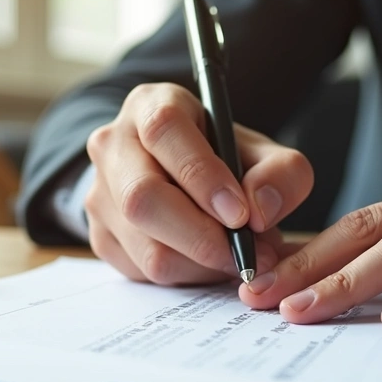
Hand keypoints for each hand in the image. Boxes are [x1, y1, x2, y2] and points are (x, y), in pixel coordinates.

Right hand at [84, 83, 313, 283]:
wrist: (181, 176)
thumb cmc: (223, 159)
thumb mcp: (264, 153)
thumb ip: (281, 173)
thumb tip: (259, 211)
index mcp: (149, 105)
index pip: (163, 131)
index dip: (202, 175)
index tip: (240, 214)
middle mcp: (113, 145)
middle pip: (142, 197)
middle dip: (202, 237)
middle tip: (246, 255)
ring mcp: (99, 193)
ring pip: (146, 246)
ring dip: (202, 264)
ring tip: (236, 257)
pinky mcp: (100, 235)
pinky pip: (144, 272)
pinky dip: (187, 276)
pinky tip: (209, 261)